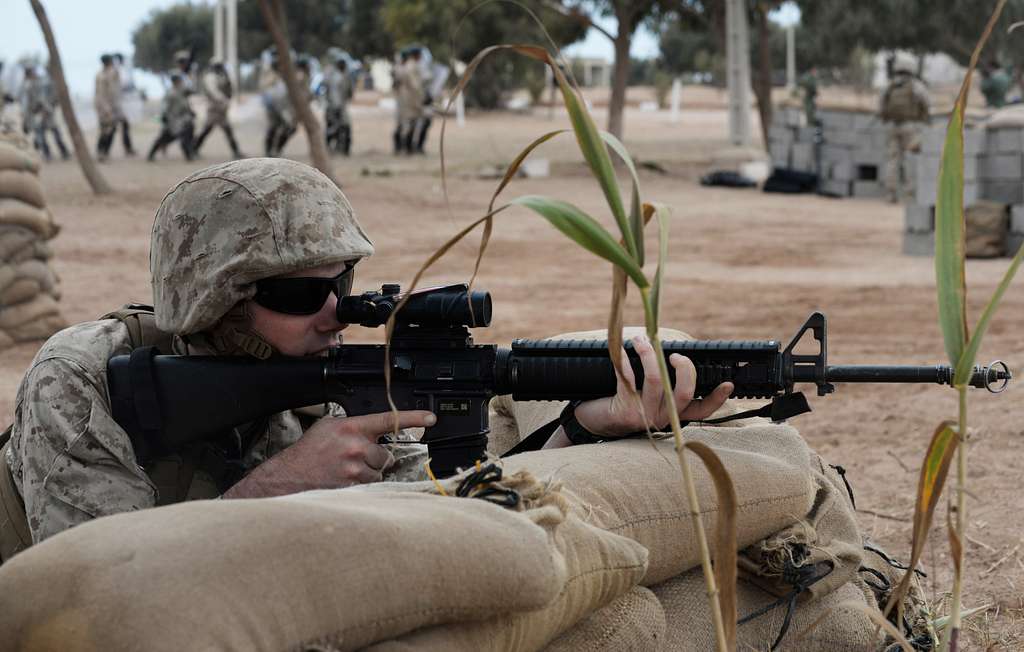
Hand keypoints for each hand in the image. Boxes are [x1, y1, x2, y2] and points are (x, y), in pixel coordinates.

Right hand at [223, 410, 435, 498]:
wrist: (287, 478)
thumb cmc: (307, 453)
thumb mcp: (328, 427)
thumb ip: (353, 425)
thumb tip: (374, 428)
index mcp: (351, 428)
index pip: (388, 420)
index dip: (413, 418)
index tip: (431, 418)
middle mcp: (356, 447)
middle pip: (386, 455)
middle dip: (375, 459)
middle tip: (355, 460)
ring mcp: (355, 469)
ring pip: (379, 472)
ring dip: (368, 473)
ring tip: (346, 472)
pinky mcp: (353, 488)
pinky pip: (370, 486)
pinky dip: (362, 486)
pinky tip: (344, 482)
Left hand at [572, 335, 733, 437]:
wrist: (597, 421)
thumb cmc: (626, 401)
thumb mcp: (650, 395)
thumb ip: (666, 382)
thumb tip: (674, 351)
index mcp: (674, 414)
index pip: (702, 410)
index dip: (717, 399)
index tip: (728, 384)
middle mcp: (663, 418)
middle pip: (684, 392)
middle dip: (684, 367)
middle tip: (674, 354)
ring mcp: (644, 416)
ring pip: (656, 380)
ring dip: (649, 354)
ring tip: (641, 340)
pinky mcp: (624, 410)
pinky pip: (628, 378)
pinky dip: (625, 359)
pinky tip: (622, 348)